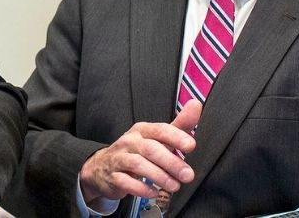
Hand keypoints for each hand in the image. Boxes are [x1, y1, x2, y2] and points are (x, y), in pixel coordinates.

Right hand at [77, 100, 201, 205]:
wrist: (103, 166)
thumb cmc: (136, 151)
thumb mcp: (156, 137)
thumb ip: (178, 125)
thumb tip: (195, 105)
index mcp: (142, 130)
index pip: (159, 130)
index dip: (175, 137)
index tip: (191, 145)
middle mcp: (129, 141)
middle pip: (150, 149)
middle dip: (171, 162)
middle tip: (187, 175)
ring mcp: (119, 158)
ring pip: (138, 164)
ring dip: (159, 176)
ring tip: (175, 186)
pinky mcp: (113, 176)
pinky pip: (126, 182)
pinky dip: (142, 188)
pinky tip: (154, 193)